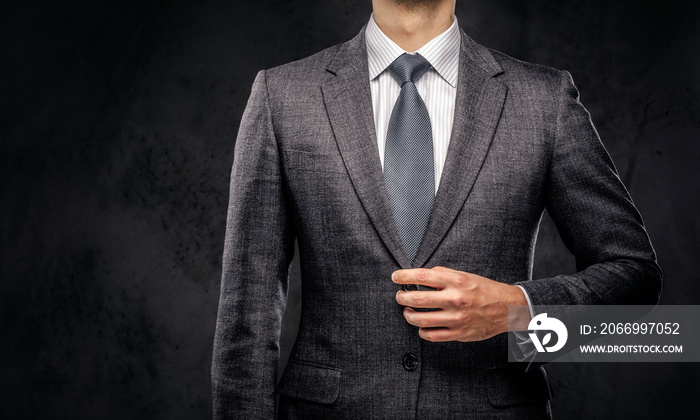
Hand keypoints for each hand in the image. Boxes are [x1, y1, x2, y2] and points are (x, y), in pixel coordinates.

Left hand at [392, 266, 529, 341]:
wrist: (506, 308)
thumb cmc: (484, 290)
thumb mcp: (464, 275)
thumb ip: (442, 274)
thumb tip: (420, 276)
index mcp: (456, 281)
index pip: (422, 276)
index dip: (404, 276)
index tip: (396, 277)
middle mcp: (455, 299)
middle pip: (417, 299)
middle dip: (402, 297)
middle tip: (400, 295)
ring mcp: (456, 318)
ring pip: (420, 319)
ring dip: (408, 315)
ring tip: (407, 310)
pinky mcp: (458, 334)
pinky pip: (431, 335)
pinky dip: (421, 330)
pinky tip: (421, 325)